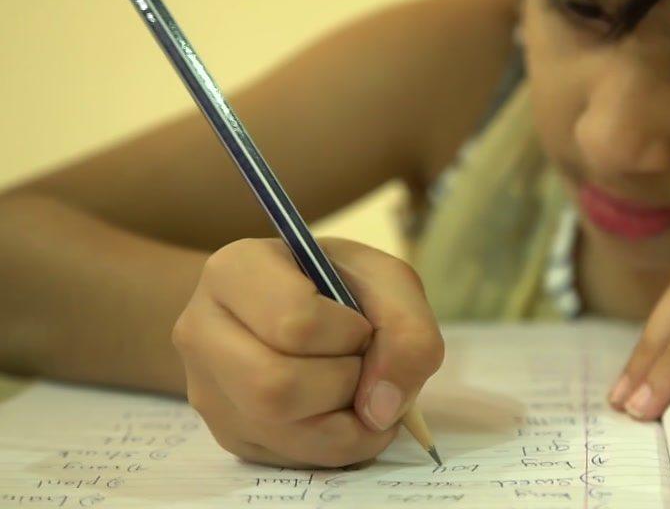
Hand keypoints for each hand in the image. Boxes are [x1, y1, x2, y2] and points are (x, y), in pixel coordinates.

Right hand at [172, 238, 442, 467]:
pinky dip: (338, 443)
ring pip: (278, 428)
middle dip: (343, 382)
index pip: (293, 322)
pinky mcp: (227, 434)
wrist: (302, 307)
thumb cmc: (343, 286)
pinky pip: (289, 458)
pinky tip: (346, 412)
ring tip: (357, 389)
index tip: (360, 324)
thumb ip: (406, 329)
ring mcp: (207, 388)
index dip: (347, 333)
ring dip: (343, 419)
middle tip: (361, 362)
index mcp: (235, 270)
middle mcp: (201, 330)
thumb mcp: (387, 282)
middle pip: (275, 386)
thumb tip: (382, 409)